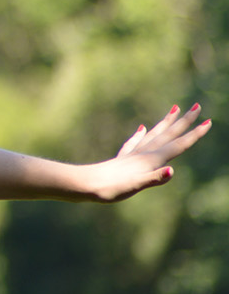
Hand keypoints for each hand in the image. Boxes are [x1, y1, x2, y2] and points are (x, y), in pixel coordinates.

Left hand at [87, 103, 211, 202]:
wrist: (85, 184)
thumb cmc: (111, 187)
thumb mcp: (136, 186)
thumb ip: (154, 179)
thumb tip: (171, 171)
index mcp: (151, 159)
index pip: (178, 145)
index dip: (194, 134)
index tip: (208, 121)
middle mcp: (144, 153)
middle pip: (169, 134)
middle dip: (185, 121)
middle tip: (198, 106)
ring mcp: (133, 154)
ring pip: (154, 134)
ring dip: (167, 123)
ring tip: (174, 109)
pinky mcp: (123, 158)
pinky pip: (135, 142)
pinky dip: (141, 134)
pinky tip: (141, 128)